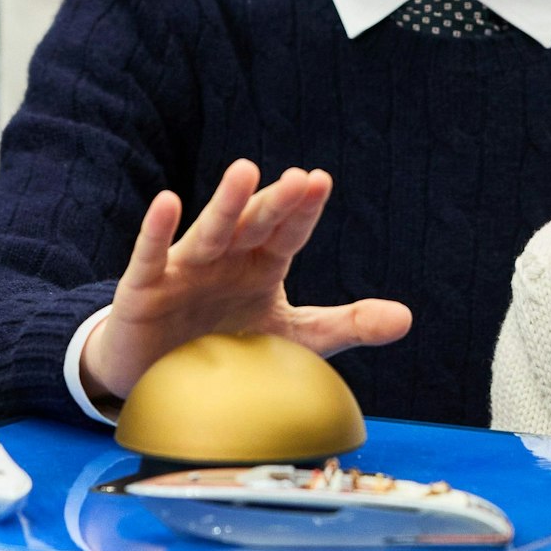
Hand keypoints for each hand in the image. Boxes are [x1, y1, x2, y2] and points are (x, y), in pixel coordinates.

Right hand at [80, 159, 411, 403]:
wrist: (161, 378)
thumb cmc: (230, 346)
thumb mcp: (295, 337)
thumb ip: (346, 324)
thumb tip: (406, 318)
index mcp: (263, 263)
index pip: (289, 232)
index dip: (303, 210)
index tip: (319, 182)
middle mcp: (227, 257)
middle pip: (256, 225)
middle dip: (277, 203)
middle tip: (300, 180)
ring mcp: (185, 269)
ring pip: (211, 232)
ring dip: (228, 204)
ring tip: (245, 171)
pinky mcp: (145, 289)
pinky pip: (152, 256)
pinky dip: (158, 230)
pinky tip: (168, 202)